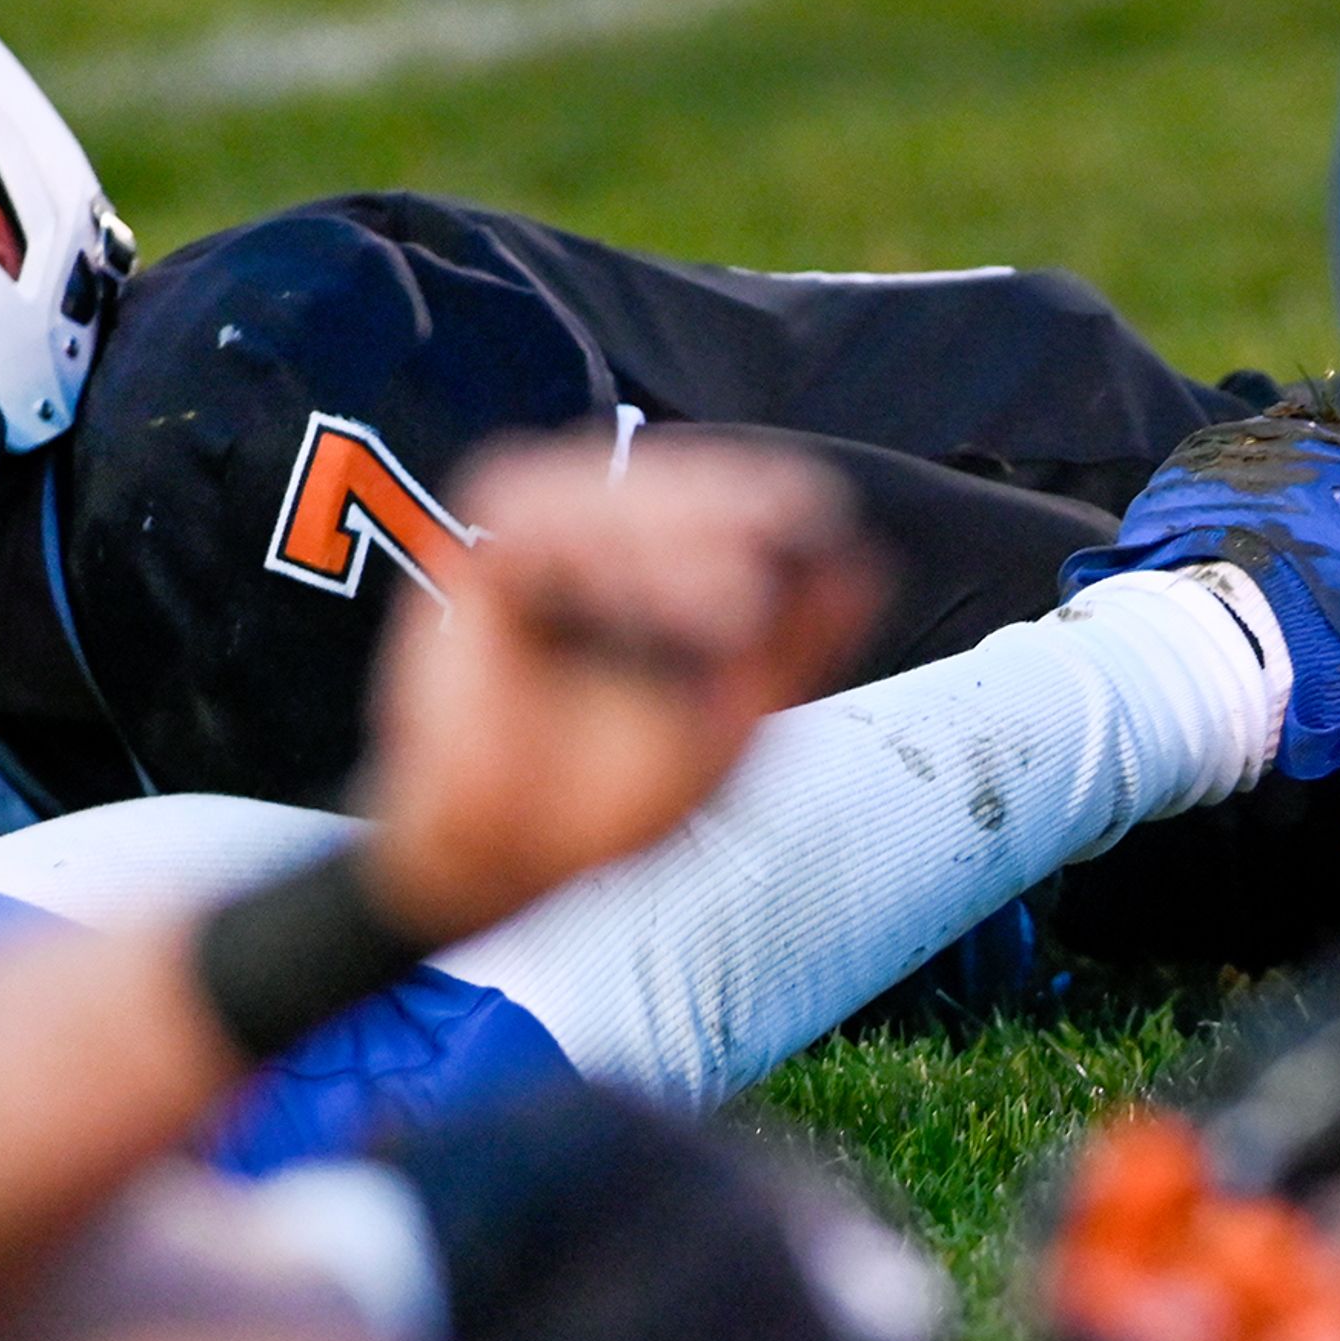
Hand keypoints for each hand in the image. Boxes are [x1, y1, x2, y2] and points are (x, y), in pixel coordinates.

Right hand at [356, 431, 884, 945]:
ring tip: (718, 608)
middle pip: (655, 477)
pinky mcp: (477, 572)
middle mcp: (587, 555)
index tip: (806, 508)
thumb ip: (794, 648)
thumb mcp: (729, 722)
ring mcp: (529, 559)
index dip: (751, 489)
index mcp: (648, 575)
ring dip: (665, 530)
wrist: (507, 862)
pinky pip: (526, 514)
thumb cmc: (603, 808)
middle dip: (720, 501)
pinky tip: (628, 598)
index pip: (703, 494)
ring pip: (595, 484)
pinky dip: (585, 543)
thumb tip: (862, 564)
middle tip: (774, 533)